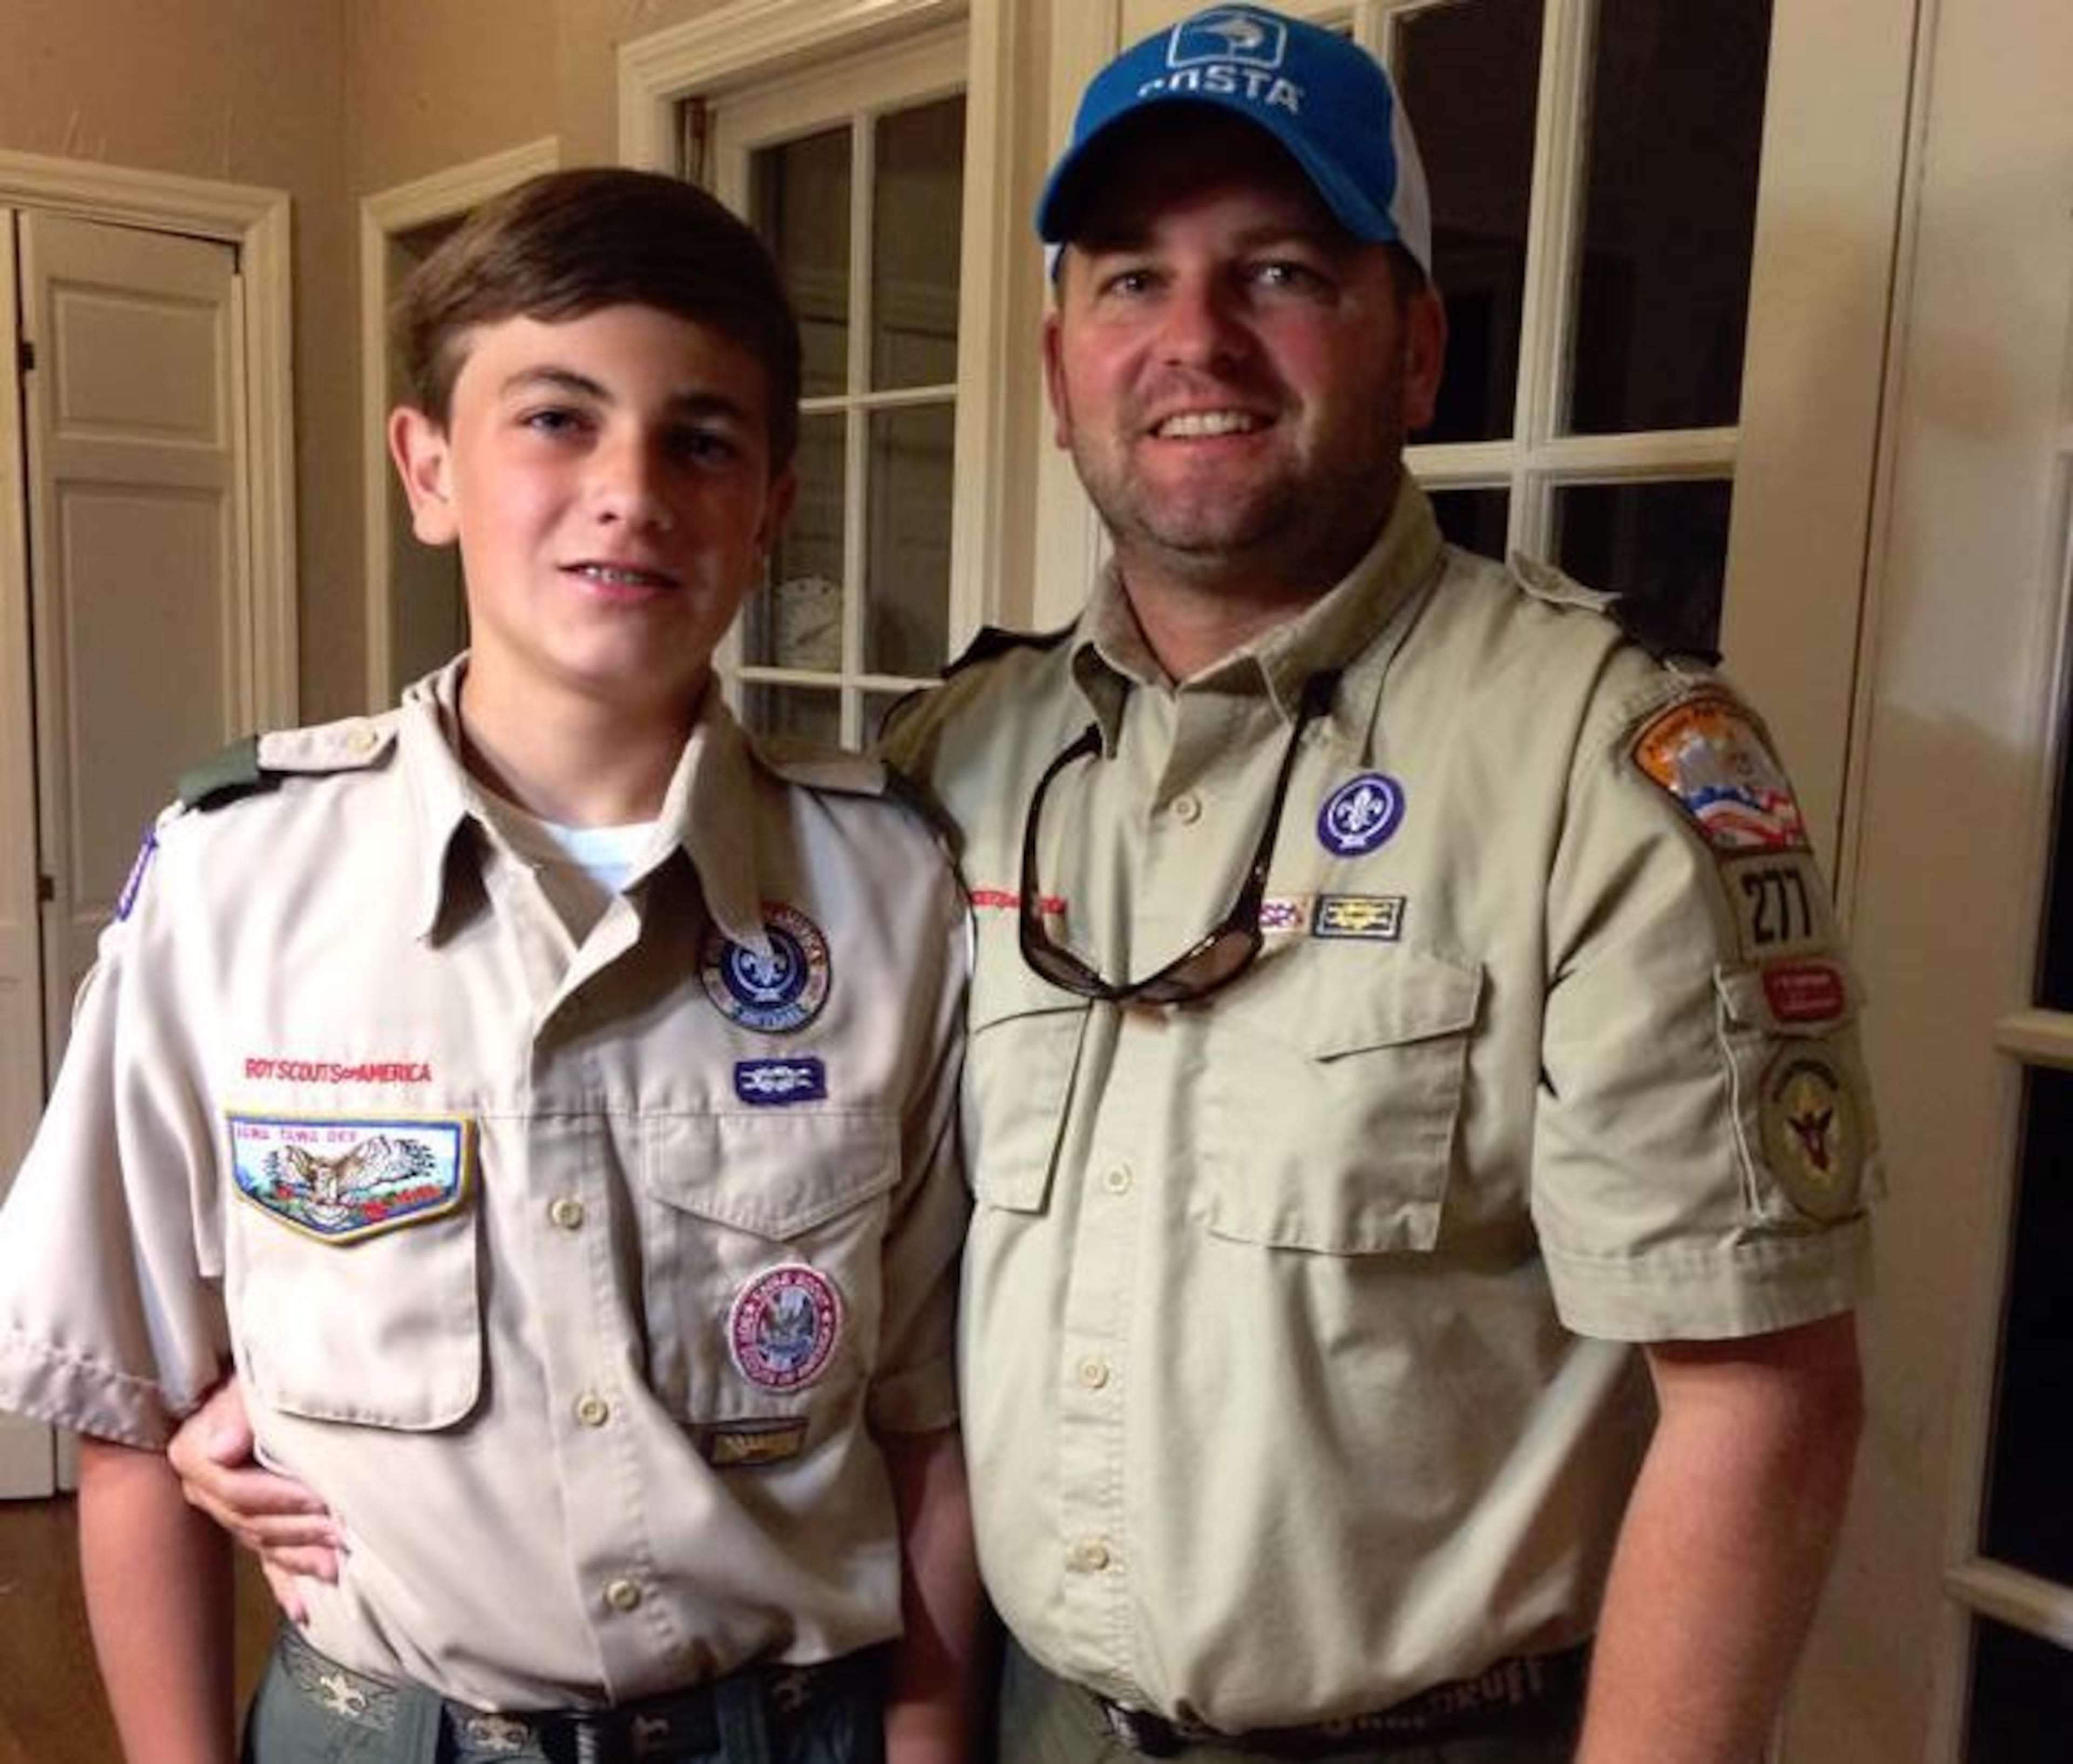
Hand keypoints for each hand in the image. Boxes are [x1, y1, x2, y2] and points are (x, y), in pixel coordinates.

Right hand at [167, 1377, 340, 1622]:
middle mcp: (203, 1490)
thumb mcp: (245, 1381)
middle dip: (300, 1532)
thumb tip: (225, 1449)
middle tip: (343, 1536)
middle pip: (252, 1523)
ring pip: (263, 1544)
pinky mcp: (250, 1524)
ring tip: (337, 1569)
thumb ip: (236, 1412)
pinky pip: (266, 1562)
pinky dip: (287, 1586)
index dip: (280, 1498)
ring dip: (301, 1559)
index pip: (237, 1491)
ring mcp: (224, 1511)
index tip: (321, 1497)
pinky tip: (306, 1613)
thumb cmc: (253, 1375)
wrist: (244, 1380)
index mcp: (194, 1456)